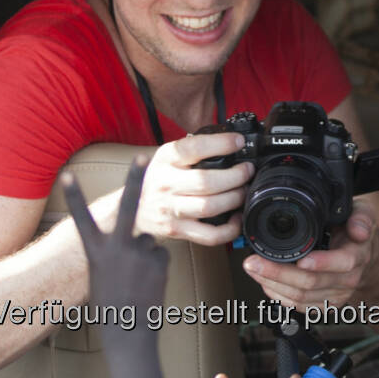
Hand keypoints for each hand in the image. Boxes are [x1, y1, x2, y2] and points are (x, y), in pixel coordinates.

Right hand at [64, 157, 170, 318]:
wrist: (128, 333)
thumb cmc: (112, 308)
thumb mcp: (103, 277)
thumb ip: (116, 253)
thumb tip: (140, 237)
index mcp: (96, 253)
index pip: (81, 220)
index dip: (74, 197)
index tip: (67, 175)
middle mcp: (117, 248)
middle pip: (128, 206)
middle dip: (135, 179)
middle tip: (141, 156)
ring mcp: (140, 253)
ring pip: (148, 240)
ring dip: (146, 255)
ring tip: (139, 279)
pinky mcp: (159, 261)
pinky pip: (160, 254)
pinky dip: (157, 266)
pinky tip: (150, 283)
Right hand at [125, 133, 253, 245]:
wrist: (131, 209)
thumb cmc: (156, 180)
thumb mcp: (167, 157)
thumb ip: (192, 150)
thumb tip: (231, 143)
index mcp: (165, 160)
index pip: (194, 148)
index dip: (221, 144)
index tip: (238, 142)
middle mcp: (166, 184)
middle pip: (207, 181)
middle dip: (235, 176)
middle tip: (247, 171)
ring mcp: (171, 210)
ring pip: (210, 207)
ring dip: (234, 199)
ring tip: (244, 192)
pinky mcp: (177, 231)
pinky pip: (209, 235)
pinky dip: (229, 229)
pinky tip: (236, 218)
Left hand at [242, 199, 378, 309]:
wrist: (358, 254)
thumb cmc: (352, 230)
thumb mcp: (363, 213)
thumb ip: (362, 217)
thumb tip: (359, 230)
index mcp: (357, 256)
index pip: (342, 263)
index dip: (321, 263)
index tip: (301, 260)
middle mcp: (347, 280)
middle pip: (311, 283)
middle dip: (279, 273)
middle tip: (254, 262)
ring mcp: (334, 295)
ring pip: (300, 297)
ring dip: (272, 284)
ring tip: (252, 268)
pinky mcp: (322, 305)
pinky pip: (297, 305)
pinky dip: (277, 294)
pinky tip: (264, 281)